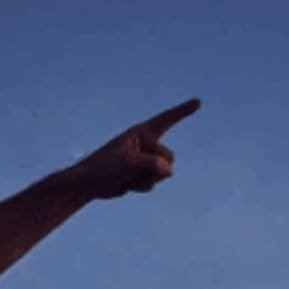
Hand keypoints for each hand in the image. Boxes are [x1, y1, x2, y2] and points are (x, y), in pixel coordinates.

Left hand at [73, 98, 200, 198]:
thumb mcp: (130, 162)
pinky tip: (125, 183)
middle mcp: (145, 145)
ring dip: (146, 179)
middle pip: (169, 157)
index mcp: (141, 133)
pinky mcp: (142, 175)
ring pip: (163, 174)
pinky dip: (140, 186)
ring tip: (126, 176)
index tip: (198, 102)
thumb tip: (169, 171)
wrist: (90, 183)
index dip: (183, 111)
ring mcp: (145, 161)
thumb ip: (153, 164)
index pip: (166, 119)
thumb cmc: (106, 167)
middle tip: (132, 167)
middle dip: (155, 167)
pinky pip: (153, 183)